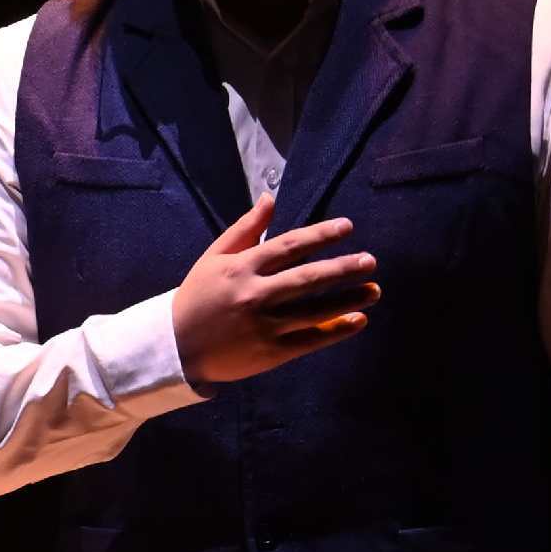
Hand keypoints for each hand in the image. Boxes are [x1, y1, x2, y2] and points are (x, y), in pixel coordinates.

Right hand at [171, 194, 380, 385]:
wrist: (175, 347)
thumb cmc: (198, 297)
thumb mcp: (214, 257)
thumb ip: (245, 229)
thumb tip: (270, 198)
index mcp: (242, 267)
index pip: (289, 246)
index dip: (321, 235)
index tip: (348, 228)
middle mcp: (255, 295)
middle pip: (308, 278)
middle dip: (343, 269)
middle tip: (371, 261)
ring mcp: (264, 326)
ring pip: (315, 311)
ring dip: (348, 300)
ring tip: (374, 291)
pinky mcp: (270, 353)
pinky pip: (310, 340)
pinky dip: (336, 330)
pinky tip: (358, 320)